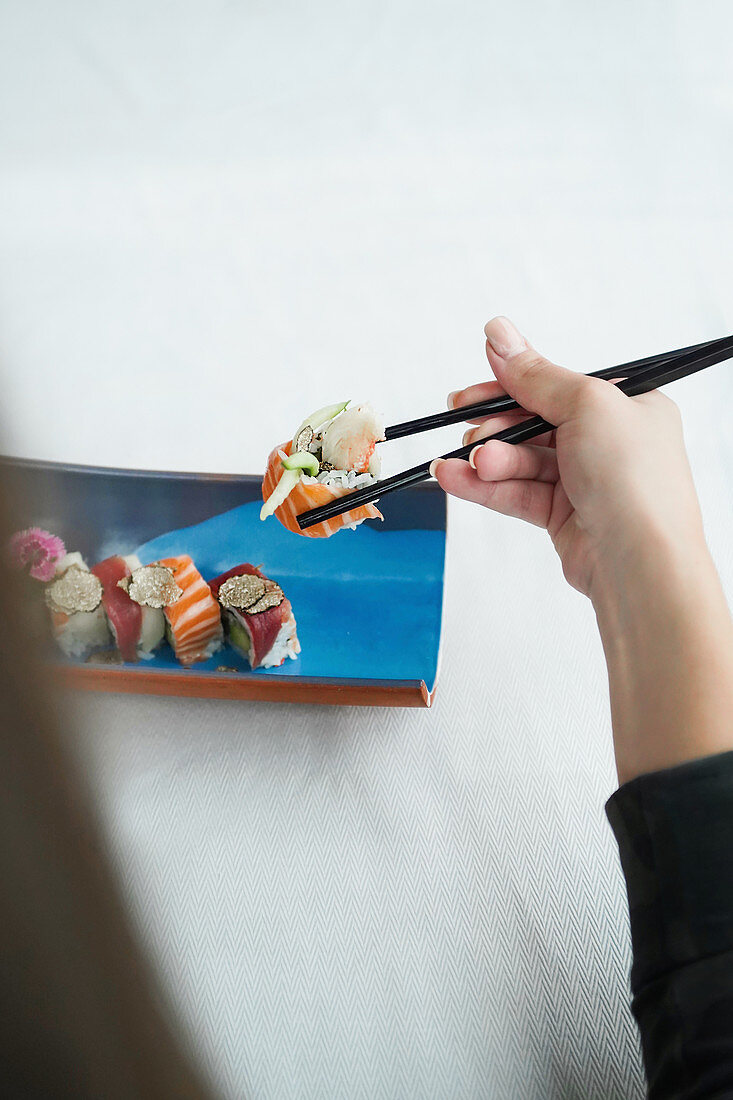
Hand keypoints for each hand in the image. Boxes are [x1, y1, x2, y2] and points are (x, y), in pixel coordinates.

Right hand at [432, 317, 706, 602]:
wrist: (641, 564)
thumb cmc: (635, 482)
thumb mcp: (585, 405)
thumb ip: (535, 375)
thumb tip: (499, 334)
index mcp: (628, 404)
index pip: (558, 385)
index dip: (512, 385)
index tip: (472, 390)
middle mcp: (608, 441)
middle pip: (534, 422)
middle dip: (495, 426)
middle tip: (464, 424)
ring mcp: (585, 481)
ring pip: (521, 461)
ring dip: (488, 460)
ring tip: (464, 463)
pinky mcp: (564, 516)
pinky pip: (515, 493)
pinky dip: (484, 486)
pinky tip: (455, 479)